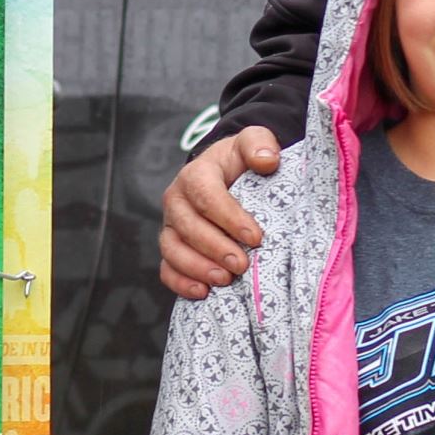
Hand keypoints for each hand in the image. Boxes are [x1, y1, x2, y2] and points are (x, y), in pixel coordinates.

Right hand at [158, 127, 281, 300]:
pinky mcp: (172, 247)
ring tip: (225, 280)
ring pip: (172, 249)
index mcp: (196, 173)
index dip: (229, 217)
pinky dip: (181, 283)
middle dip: (215, 248)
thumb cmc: (241, 162)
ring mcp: (171, 225)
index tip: (255, 237)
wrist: (227, 174)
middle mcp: (177, 199)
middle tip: (242, 265)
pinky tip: (203, 292)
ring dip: (197, 268)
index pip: (205, 194)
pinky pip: (167, 269)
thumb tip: (268, 160)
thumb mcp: (253, 142)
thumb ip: (260, 143)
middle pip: (187, 226)